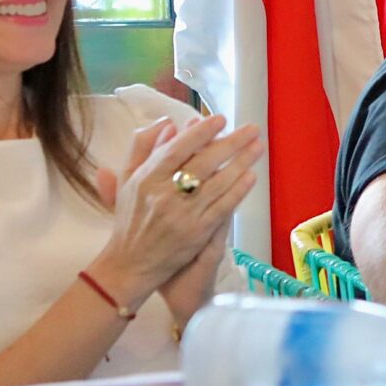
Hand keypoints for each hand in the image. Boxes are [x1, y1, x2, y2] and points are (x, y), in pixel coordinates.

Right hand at [88, 113, 265, 307]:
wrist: (129, 266)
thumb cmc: (129, 220)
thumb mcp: (127, 181)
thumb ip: (143, 149)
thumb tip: (168, 124)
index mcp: (145, 180)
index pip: (176, 150)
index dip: (200, 133)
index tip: (220, 119)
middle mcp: (163, 196)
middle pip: (202, 163)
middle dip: (230, 143)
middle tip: (251, 129)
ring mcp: (182, 216)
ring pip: (217, 184)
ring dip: (241, 163)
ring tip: (258, 147)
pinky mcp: (197, 234)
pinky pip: (222, 208)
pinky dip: (237, 191)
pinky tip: (250, 177)